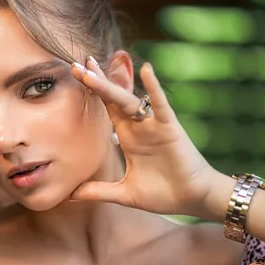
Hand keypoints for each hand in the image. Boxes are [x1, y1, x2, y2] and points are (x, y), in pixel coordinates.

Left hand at [70, 58, 221, 218]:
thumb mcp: (125, 194)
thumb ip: (99, 191)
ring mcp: (153, 125)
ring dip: (110, 85)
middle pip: (112, 99)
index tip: (75, 74)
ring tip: (92, 68)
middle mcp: (138, 126)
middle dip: (95, 82)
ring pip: (128, 100)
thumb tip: (71, 195)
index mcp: (127, 137)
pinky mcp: (170, 128)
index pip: (105, 109)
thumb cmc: (163, 194)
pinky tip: (147, 70)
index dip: (91, 92)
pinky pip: (161, 105)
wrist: (192, 200)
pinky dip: (154, 87)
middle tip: (76, 64)